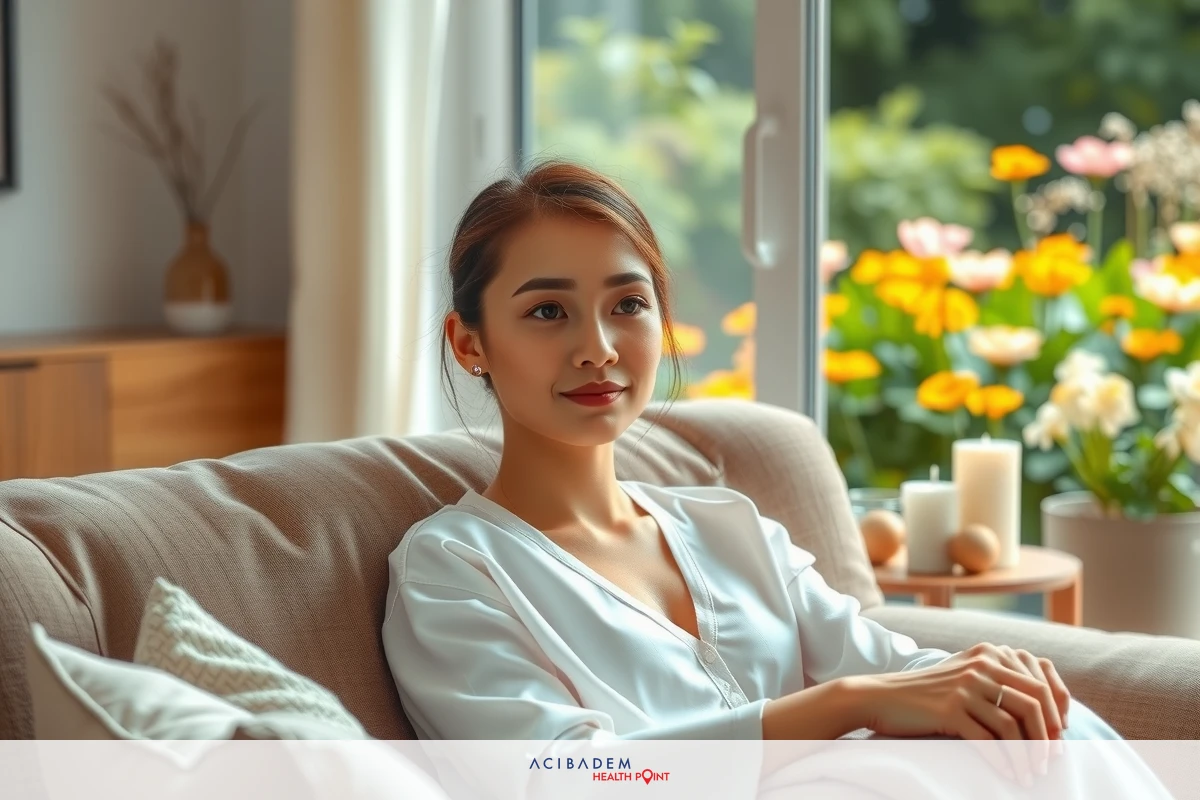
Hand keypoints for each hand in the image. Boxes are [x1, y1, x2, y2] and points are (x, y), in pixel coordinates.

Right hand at [844, 643, 1069, 787]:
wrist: (881, 696)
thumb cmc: (926, 693)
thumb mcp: (963, 675)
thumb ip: (997, 679)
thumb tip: (1044, 709)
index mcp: (989, 654)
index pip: (1039, 683)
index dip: (1056, 714)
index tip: (1057, 739)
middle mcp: (980, 666)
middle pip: (1033, 703)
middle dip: (1047, 737)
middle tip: (1049, 760)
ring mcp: (964, 687)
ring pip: (1014, 726)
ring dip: (1028, 756)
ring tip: (1030, 774)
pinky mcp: (950, 710)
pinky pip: (989, 742)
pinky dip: (1004, 762)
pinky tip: (1008, 774)